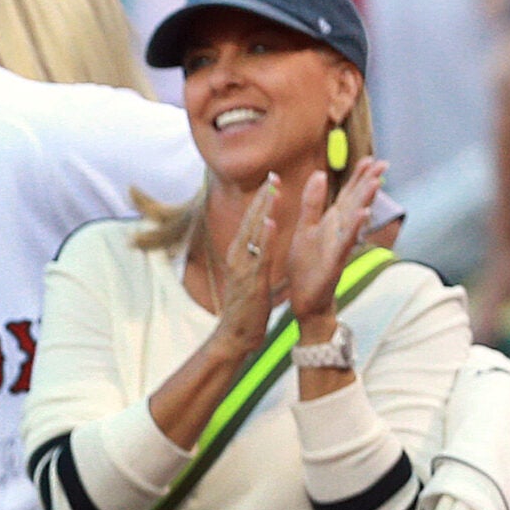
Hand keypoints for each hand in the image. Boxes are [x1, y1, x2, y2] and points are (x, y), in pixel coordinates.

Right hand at [204, 179, 278, 359]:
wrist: (236, 335)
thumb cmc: (246, 308)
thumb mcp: (253, 278)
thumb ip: (259, 261)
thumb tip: (270, 251)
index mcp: (239, 254)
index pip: (251, 221)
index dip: (262, 201)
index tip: (272, 181)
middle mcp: (237, 256)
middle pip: (250, 220)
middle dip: (263, 197)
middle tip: (274, 175)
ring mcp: (242, 267)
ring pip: (253, 232)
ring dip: (263, 209)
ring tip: (273, 190)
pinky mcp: (251, 279)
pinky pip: (259, 254)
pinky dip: (264, 236)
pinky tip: (270, 221)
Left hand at [287, 160, 385, 325]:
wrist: (306, 298)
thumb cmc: (306, 264)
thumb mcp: (305, 228)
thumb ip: (312, 203)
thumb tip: (320, 174)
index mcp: (332, 222)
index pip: (348, 195)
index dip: (358, 177)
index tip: (371, 158)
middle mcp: (339, 231)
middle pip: (356, 202)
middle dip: (368, 183)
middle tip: (383, 163)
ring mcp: (339, 245)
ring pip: (354, 219)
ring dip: (365, 201)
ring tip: (376, 182)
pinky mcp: (334, 260)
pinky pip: (345, 242)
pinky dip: (354, 229)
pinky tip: (363, 215)